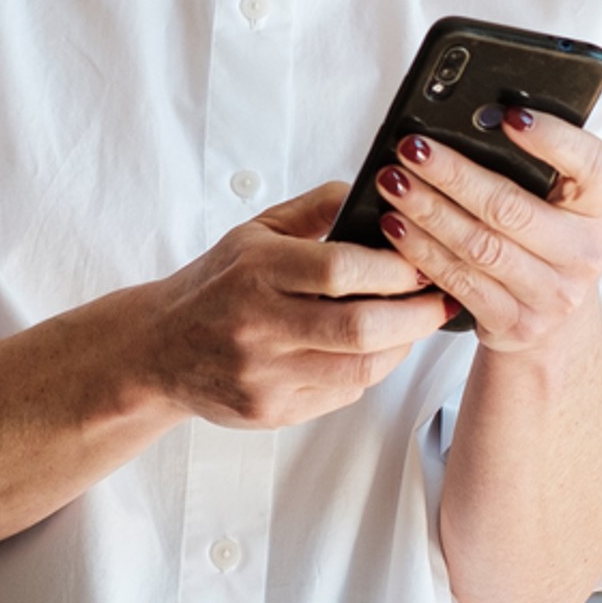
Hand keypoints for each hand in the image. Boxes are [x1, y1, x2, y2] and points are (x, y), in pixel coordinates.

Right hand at [136, 181, 450, 428]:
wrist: (159, 349)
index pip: (339, 270)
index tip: (423, 260)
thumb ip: (317, 207)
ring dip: (402, 345)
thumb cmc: (218, 282)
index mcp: (257, 269)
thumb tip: (374, 190)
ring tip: (419, 322)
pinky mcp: (271, 412)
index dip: (393, 268)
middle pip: (358, 328)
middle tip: (442, 298)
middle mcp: (259, 325)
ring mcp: (265, 375)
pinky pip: (342, 393)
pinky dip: (371, 369)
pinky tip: (381, 348)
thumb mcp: (257, 229)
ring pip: (358, 368)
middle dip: (415, 314)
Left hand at [371, 112, 601, 353]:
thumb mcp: (560, 196)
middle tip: (413, 148)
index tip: (508, 114)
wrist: (556, 316)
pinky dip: (423, 251)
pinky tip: (397, 227)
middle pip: (512, 207)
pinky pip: (461, 282)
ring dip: (428, 211)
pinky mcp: (517, 323)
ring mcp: (553, 294)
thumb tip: (475, 117)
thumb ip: (533, 161)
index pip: (590, 163)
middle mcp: (584, 251)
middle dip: (454, 174)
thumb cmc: (549, 233)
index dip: (551, 138)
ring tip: (393, 182)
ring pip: (479, 246)